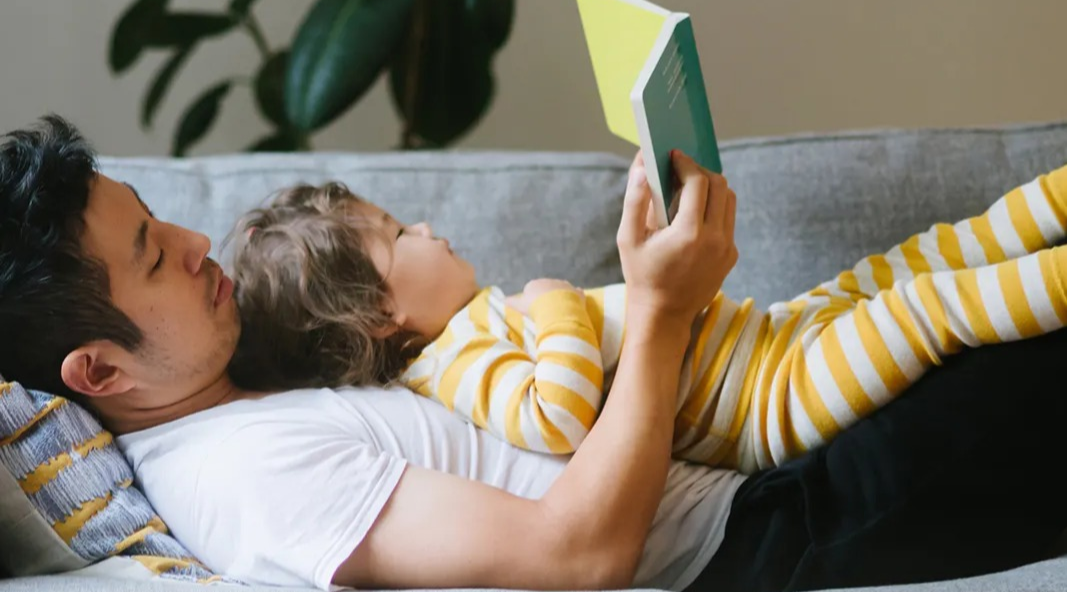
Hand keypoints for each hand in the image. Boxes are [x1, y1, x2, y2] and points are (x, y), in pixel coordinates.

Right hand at [506, 279, 582, 314]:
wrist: (556, 309)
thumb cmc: (535, 307)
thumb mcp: (519, 305)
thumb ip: (510, 302)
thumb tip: (501, 299)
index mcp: (535, 284)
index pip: (531, 289)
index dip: (531, 300)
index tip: (532, 310)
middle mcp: (551, 281)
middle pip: (547, 289)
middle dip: (547, 297)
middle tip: (546, 311)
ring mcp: (565, 285)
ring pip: (562, 290)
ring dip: (561, 297)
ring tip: (559, 311)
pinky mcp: (577, 292)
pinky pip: (576, 294)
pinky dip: (575, 298)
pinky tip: (574, 306)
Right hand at [616, 149, 737, 327]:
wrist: (664, 315)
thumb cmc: (641, 275)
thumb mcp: (628, 238)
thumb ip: (635, 199)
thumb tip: (643, 165)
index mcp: (688, 234)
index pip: (698, 182)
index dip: (686, 163)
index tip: (673, 155)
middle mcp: (715, 239)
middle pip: (719, 185)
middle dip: (700, 170)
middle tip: (680, 168)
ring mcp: (727, 248)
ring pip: (729, 200)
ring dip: (711, 187)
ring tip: (688, 187)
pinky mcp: (731, 255)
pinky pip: (728, 220)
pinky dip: (713, 208)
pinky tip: (693, 214)